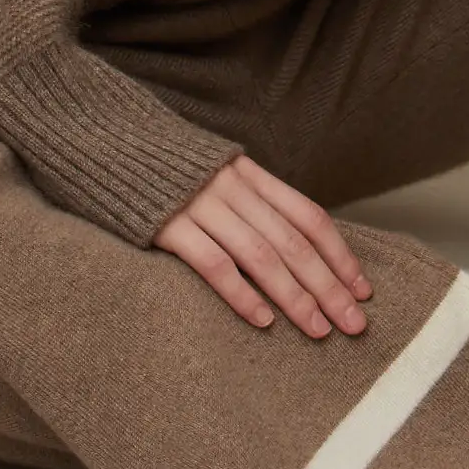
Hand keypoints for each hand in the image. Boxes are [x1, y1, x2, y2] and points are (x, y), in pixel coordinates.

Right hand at [152, 154, 374, 337]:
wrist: (105, 139)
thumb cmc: (165, 169)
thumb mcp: (216, 172)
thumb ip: (249, 201)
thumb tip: (291, 243)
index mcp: (250, 175)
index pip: (309, 217)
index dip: (339, 254)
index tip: (363, 290)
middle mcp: (234, 188)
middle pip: (293, 242)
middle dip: (329, 285)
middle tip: (354, 324)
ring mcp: (201, 205)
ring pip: (262, 255)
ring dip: (295, 296)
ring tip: (319, 329)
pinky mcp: (167, 225)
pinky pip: (213, 263)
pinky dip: (241, 293)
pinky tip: (262, 321)